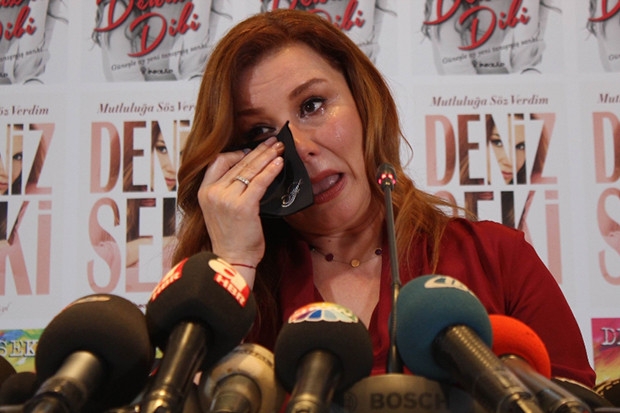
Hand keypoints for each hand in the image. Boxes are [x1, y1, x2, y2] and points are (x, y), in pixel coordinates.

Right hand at [198, 137, 283, 274]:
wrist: (233, 260)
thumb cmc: (231, 239)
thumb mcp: (220, 211)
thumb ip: (227, 192)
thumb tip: (248, 173)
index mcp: (204, 192)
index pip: (218, 162)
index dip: (236, 153)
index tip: (251, 151)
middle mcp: (213, 193)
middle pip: (237, 162)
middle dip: (258, 150)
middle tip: (272, 141)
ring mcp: (227, 198)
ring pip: (250, 169)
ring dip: (267, 156)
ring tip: (279, 148)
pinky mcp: (243, 205)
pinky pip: (260, 181)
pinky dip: (271, 170)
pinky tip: (279, 163)